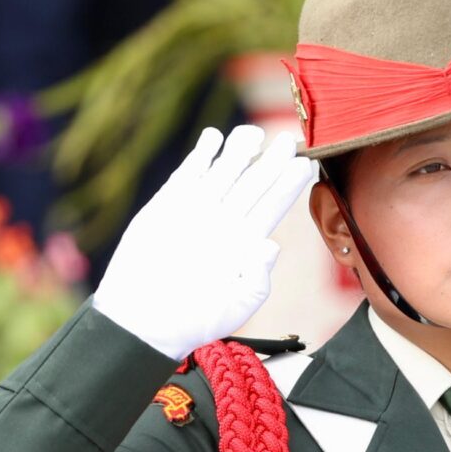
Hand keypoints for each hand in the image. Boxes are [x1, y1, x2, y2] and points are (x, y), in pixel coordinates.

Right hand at [91, 125, 318, 359]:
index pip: (274, 206)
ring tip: (253, 133)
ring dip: (239, 151)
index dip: (289, 185)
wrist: (145, 318)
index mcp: (245, 243)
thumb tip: (272, 246)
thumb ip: (257, 278)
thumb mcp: (237, 306)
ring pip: (225, 172)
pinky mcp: (169, 203)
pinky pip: (190, 172)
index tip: (305, 164)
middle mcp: (226, 222)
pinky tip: (213, 137)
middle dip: (272, 161)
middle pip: (254, 183)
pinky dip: (201, 155)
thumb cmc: (194, 319)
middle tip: (289, 139)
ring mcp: (198, 209)